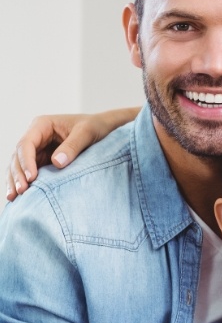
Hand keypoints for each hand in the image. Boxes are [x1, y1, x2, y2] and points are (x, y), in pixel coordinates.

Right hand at [6, 108, 138, 200]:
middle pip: (19, 156)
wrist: (106, 129)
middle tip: (22, 191)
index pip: (26, 144)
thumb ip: (73, 146)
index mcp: (42, 125)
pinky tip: (19, 197)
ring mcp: (38, 150)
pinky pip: (29, 172)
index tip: (32, 178)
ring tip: (14, 197)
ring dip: (16, 181)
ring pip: (20, 166)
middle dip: (18, 174)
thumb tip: (57, 163)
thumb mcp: (87, 133)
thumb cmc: (96, 126)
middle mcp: (36, 137)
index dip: (26, 161)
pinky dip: (24, 183)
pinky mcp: (43, 161)